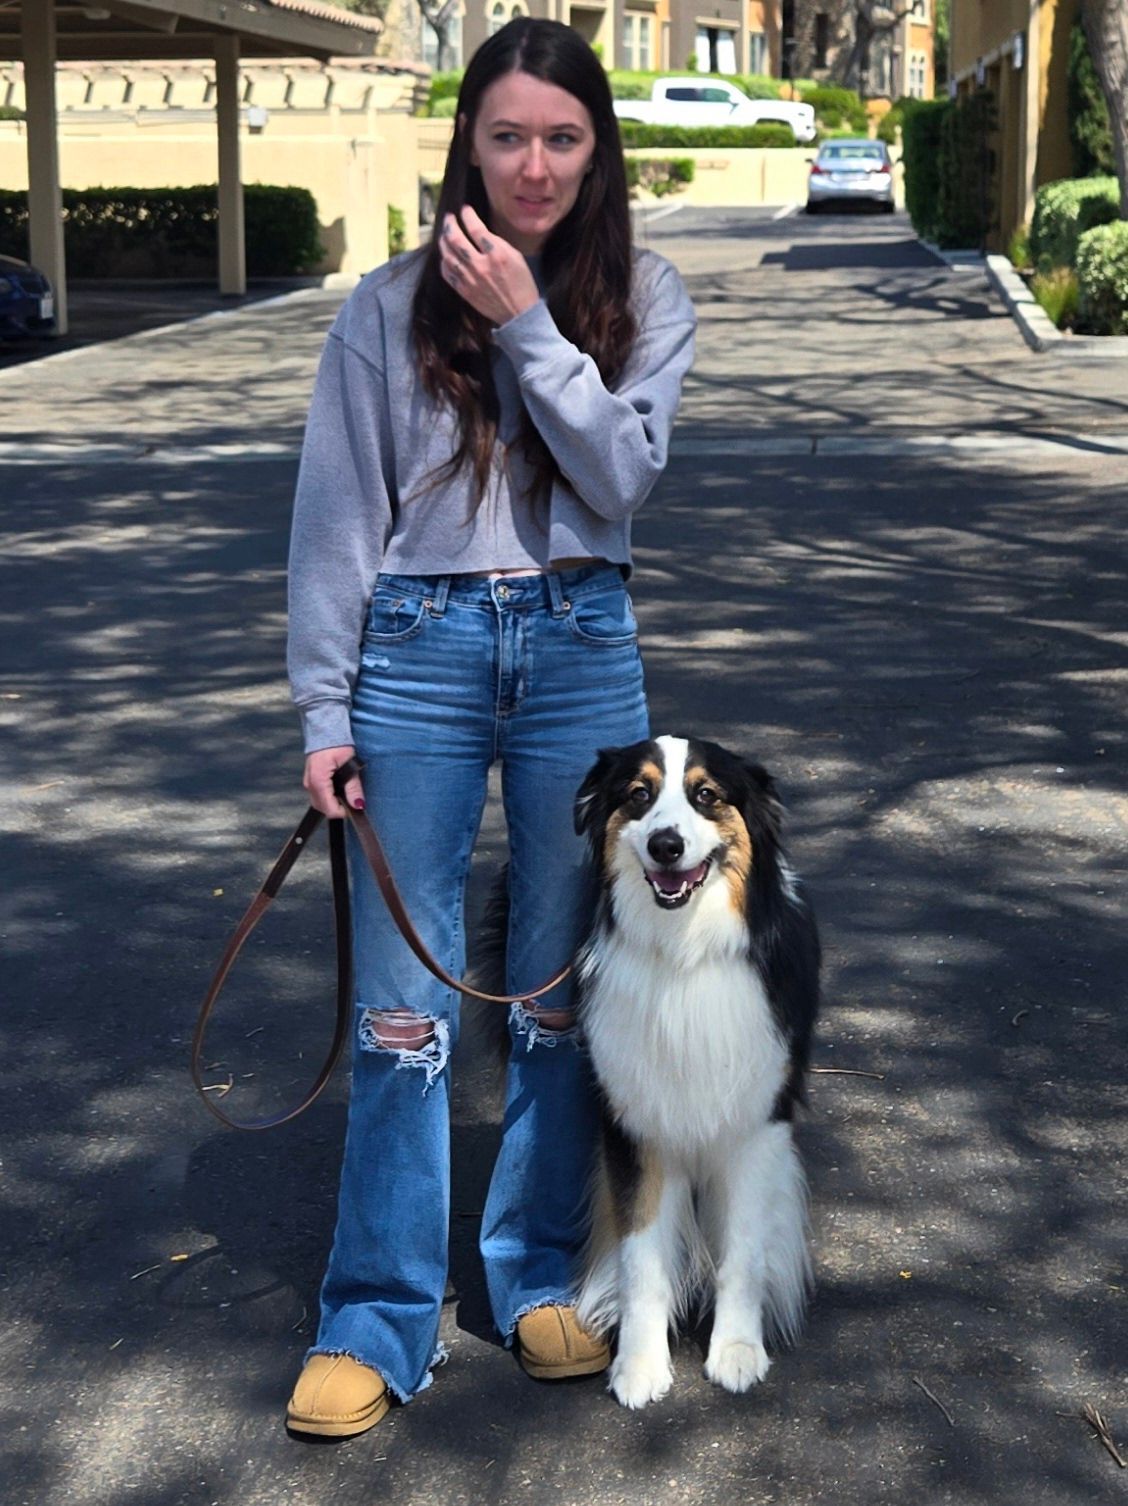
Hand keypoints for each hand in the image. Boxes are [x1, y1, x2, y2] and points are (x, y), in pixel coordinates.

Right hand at [304, 745, 363, 818]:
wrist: (324, 729)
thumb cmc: (336, 743)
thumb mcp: (350, 764)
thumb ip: (353, 787)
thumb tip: (358, 805)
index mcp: (318, 781)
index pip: (329, 809)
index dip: (343, 811)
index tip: (354, 806)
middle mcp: (310, 784)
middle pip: (323, 808)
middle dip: (338, 808)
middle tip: (351, 798)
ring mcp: (308, 782)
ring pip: (320, 803)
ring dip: (333, 802)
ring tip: (345, 792)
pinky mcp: (310, 780)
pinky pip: (318, 795)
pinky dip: (328, 796)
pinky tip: (337, 788)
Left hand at [439, 206, 539, 325]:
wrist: (518, 313)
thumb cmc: (521, 283)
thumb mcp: (516, 256)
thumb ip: (497, 243)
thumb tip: (480, 232)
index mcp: (496, 254)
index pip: (475, 228)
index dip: (467, 215)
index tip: (465, 210)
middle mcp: (480, 265)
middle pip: (455, 239)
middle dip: (450, 224)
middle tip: (449, 218)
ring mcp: (470, 279)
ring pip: (447, 254)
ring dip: (443, 240)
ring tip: (445, 234)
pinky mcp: (464, 291)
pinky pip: (447, 272)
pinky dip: (444, 261)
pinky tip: (446, 256)